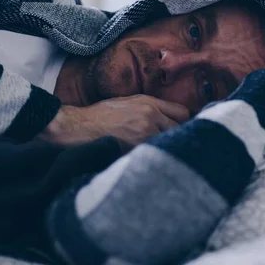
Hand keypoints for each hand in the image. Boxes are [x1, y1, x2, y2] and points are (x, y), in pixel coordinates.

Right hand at [40, 95, 190, 151]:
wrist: (78, 126)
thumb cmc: (101, 115)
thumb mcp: (128, 102)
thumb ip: (151, 109)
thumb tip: (169, 119)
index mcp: (149, 103)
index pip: (183, 112)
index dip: (185, 121)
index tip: (185, 128)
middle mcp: (150, 116)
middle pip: (180, 129)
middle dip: (179, 137)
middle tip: (177, 146)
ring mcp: (144, 133)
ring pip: (169, 143)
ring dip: (168, 149)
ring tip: (165, 155)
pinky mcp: (135, 149)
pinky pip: (154, 155)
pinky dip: (154, 159)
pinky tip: (151, 162)